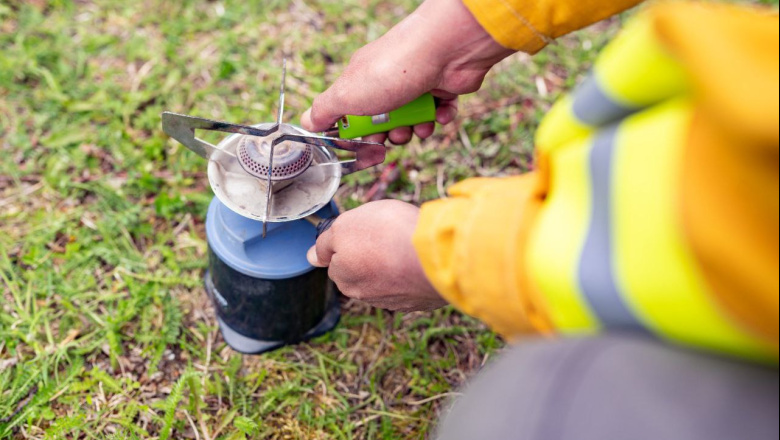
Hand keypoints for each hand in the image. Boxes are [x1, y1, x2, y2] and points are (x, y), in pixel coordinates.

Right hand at [301, 0, 513, 143]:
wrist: (443, 51)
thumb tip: (307, 121)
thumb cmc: (391, 70)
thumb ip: (325, 110)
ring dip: (416, 130)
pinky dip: (440, 118)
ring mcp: (418, 84)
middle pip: (385, 122)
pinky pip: (441, 112)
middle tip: (392, 136)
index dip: (358, 132)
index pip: (355, 113)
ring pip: (413, 121)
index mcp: (363, 80)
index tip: (361, 143)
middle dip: (389, 136)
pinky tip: (439, 114)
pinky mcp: (443, 87)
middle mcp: (389, 80)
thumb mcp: (346, 94)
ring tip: (418, 125)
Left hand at [307, 200, 446, 311]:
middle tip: (386, 235)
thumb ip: (325, 243)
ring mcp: (395, 301)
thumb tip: (310, 257)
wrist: (435, 253)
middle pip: (361, 272)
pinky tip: (420, 259)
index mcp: (344, 277)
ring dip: (392, 265)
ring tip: (406, 245)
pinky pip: (410, 284)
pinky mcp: (420, 301)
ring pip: (386, 279)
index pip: (337, 260)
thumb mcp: (345, 226)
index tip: (366, 231)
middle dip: (369, 256)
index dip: (350, 241)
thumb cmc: (387, 234)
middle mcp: (366, 295)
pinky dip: (412, 272)